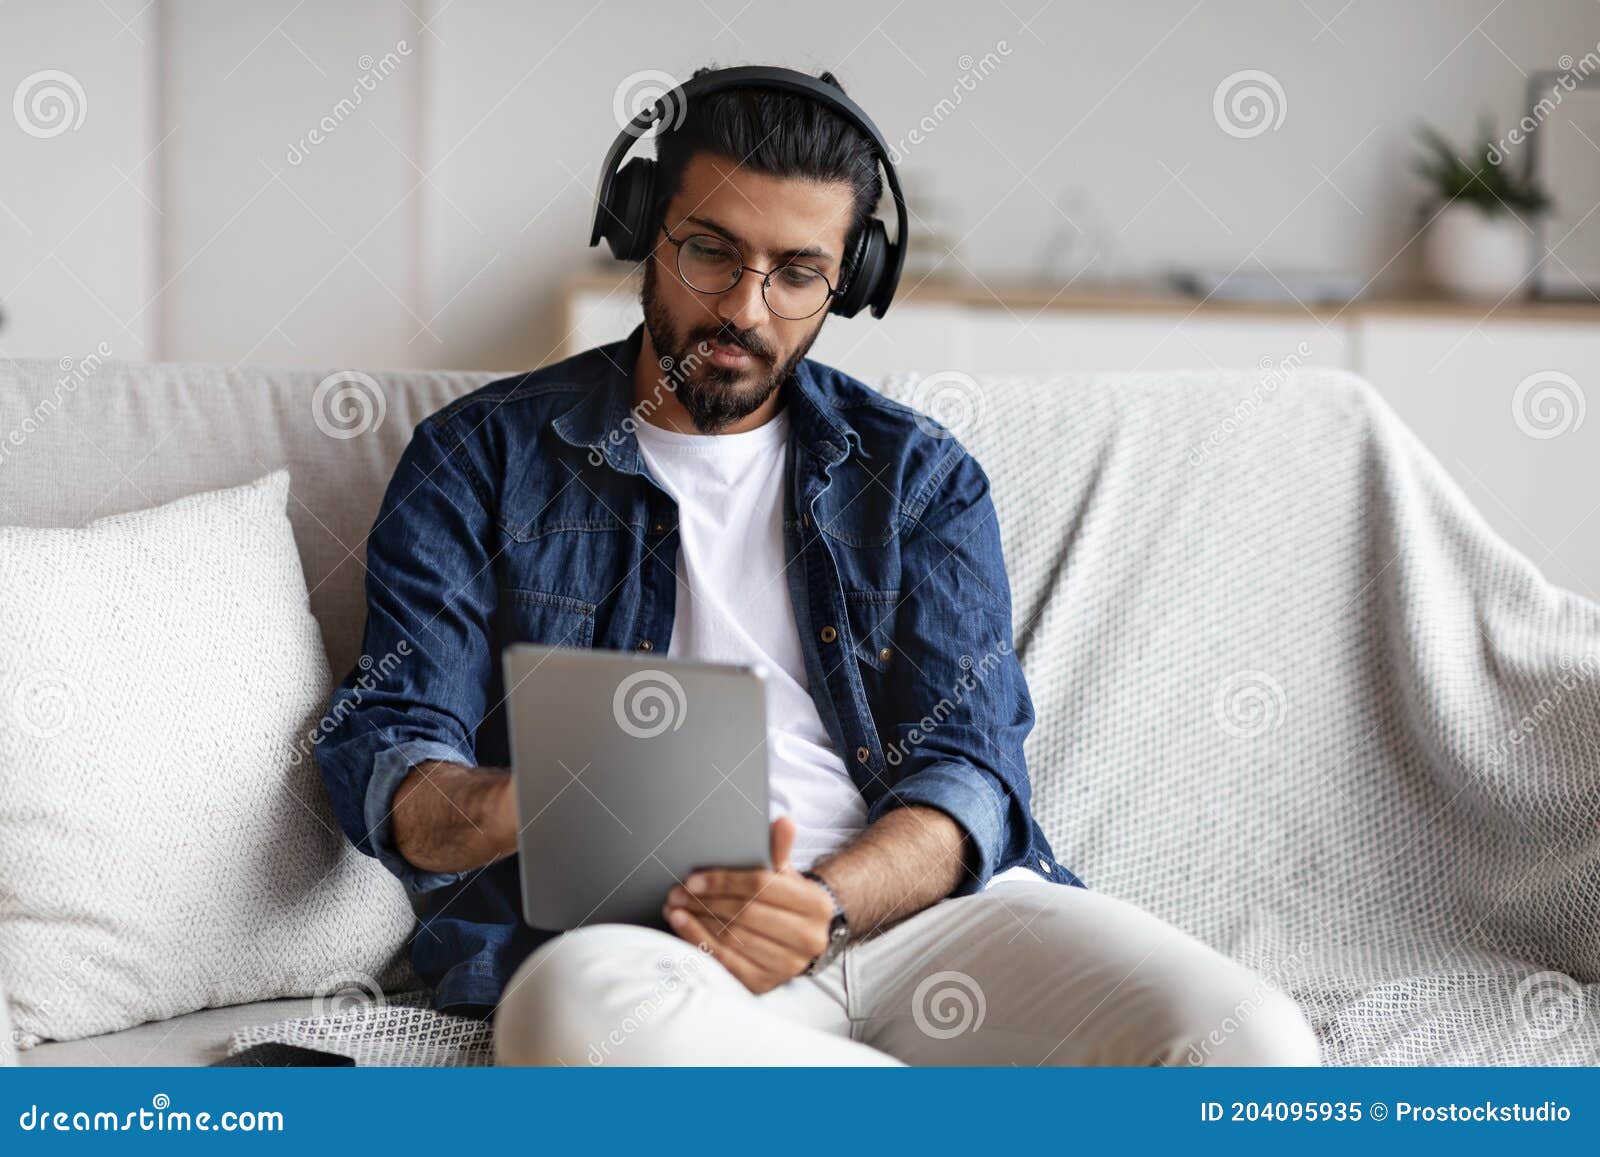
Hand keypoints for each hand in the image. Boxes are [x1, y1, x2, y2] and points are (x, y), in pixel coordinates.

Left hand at [662, 815, 835, 993]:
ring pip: (733, 938)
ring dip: (697, 921)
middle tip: (677, 892)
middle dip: (706, 902)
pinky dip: (699, 942)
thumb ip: (780, 850)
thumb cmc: (785, 901)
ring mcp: (788, 965)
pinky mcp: (766, 983)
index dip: (724, 881)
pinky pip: (726, 962)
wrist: (798, 939)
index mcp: (816, 906)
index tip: (694, 878)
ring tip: (674, 906)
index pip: (761, 887)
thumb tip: (783, 822)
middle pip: (745, 914)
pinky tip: (682, 926)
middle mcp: (809, 939)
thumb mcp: (786, 875)